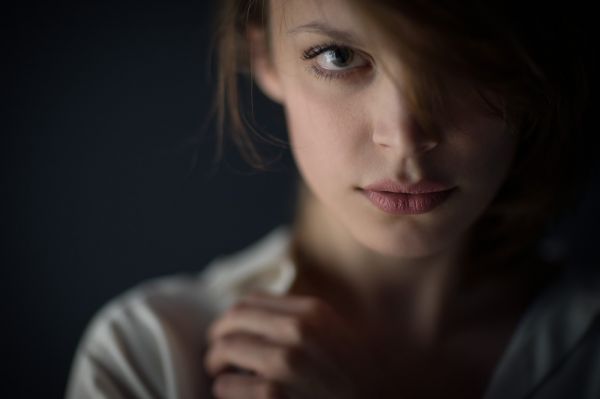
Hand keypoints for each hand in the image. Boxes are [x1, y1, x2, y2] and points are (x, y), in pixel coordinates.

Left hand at [203, 292, 382, 398]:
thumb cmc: (354, 378)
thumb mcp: (336, 336)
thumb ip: (301, 321)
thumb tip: (255, 314)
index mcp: (313, 312)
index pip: (252, 300)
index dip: (231, 316)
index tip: (227, 330)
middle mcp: (299, 331)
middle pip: (234, 320)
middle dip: (217, 336)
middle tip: (215, 351)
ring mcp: (287, 364)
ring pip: (227, 349)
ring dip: (215, 362)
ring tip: (218, 372)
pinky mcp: (275, 396)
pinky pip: (228, 387)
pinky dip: (223, 389)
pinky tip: (229, 392)